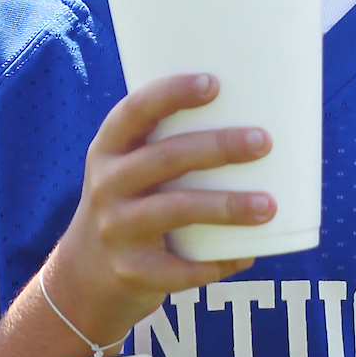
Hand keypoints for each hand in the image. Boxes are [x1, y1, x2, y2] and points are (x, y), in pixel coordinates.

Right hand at [44, 73, 274, 347]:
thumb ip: (173, 145)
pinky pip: (180, 267)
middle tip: (263, 141)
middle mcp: (107, 183)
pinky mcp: (131, 270)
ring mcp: (116, 229)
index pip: (136, 110)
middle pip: (165, 158)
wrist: (87, 273)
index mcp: (109, 148)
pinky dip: (217, 261)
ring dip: (226, 206)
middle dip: (218, 147)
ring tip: (268, 205)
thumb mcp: (130, 167)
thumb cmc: (133, 202)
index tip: (215, 83)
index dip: (172, 93)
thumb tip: (264, 125)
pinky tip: (246, 253)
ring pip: (176, 210)